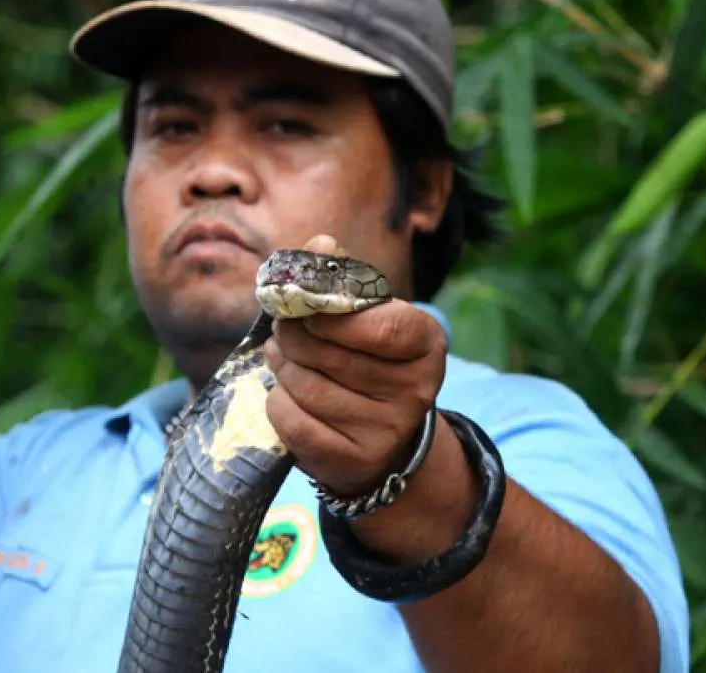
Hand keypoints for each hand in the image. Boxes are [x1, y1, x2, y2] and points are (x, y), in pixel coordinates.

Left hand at [263, 235, 447, 497]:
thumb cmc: (366, 358)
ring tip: (285, 358)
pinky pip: (292, 421)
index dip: (331, 313)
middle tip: (285, 330)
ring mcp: (387, 432)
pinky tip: (288, 395)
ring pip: (306, 386)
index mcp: (427, 342)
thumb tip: (320, 243)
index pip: (378, 325)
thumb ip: (339, 276)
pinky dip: (278, 403)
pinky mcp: (353, 462)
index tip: (306, 306)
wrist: (380, 436)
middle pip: (329, 353)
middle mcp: (416, 391)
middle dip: (294, 335)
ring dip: (282, 367)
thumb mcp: (364, 314)